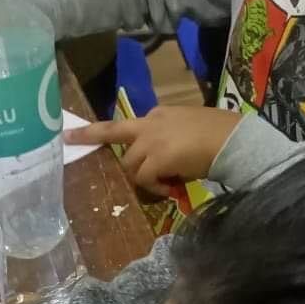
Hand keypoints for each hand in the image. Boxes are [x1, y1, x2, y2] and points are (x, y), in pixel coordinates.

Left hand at [64, 106, 239, 196]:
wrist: (233, 139)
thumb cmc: (220, 135)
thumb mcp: (189, 129)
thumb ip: (170, 138)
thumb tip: (163, 161)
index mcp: (159, 114)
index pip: (126, 124)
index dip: (98, 132)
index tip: (71, 134)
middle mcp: (151, 123)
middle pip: (115, 136)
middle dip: (100, 145)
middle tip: (83, 146)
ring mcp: (153, 140)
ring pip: (130, 164)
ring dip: (144, 179)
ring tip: (165, 184)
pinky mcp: (158, 158)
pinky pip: (145, 178)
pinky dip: (155, 188)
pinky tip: (170, 189)